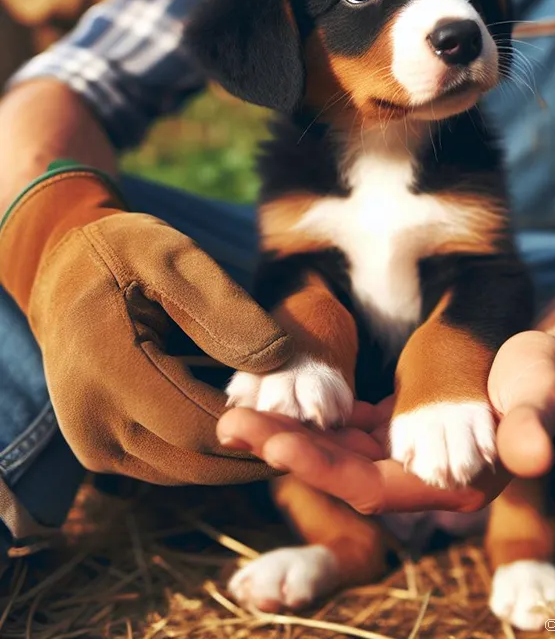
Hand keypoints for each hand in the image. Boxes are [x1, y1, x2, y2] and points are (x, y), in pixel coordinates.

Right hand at [0, 166, 292, 484]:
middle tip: (316, 438)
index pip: (195, 423)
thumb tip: (278, 361)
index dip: (257, 428)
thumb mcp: (174, 259)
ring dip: (239, 458)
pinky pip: (169, 463)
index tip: (310, 422)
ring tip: (294, 434)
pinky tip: (254, 428)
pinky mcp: (104, 449)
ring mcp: (94, 442)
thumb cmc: (124, 254)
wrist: (66, 272)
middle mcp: (91, 419)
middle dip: (258, 450)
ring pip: (184, 470)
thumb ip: (224, 309)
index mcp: (105, 366)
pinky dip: (213, 452)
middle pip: (194, 459)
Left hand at [217, 331, 554, 513]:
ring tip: (238, 412)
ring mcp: (402, 454)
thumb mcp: (540, 390)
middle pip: (340, 473)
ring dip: (289, 433)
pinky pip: (343, 430)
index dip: (323, 468)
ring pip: (334, 451)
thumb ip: (534, 422)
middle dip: (286, 450)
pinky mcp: (394, 430)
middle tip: (232, 423)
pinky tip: (279, 397)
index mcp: (448, 482)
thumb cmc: (542, 372)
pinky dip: (312, 417)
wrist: (537, 359)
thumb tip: (534, 455)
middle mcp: (419, 479)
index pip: (372, 487)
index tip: (276, 441)